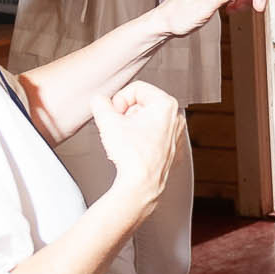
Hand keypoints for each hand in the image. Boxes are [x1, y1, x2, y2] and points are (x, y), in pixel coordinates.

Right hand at [91, 82, 184, 203]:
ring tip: (125, 139)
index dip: (120, 100)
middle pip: (142, 103)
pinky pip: (152, 134)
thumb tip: (99, 100)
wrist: (140, 185)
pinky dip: (140, 138)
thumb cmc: (132, 156)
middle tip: (118, 126)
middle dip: (126, 113)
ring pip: (147, 119)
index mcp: (166, 104)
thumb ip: (100, 103)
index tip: (114, 113)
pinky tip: (133, 148)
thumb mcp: (107, 121)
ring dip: (132, 125)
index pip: (136, 88)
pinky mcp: (171, 148)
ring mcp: (175, 134)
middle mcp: (175, 117)